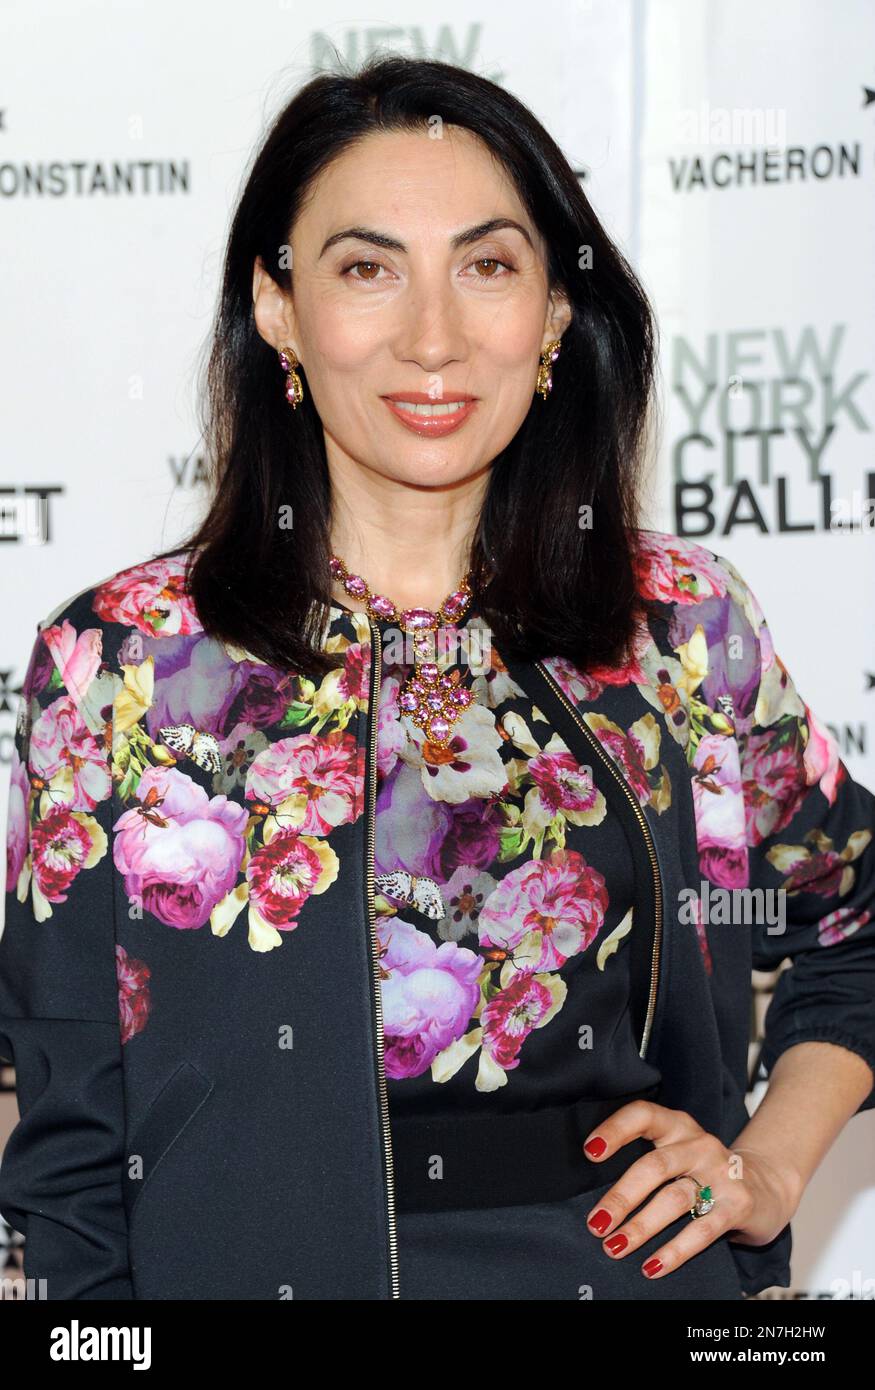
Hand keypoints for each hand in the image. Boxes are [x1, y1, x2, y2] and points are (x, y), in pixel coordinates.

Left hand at [581, 1099, 798, 1279]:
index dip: (615, 1130)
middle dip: (621, 1197)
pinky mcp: (737, 1204)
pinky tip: (652, 1266)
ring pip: (674, 1199)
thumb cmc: (705, 1170)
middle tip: (597, 1223)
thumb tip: (600, 1199)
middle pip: (654, 1166)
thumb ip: (646, 1162)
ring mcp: (721, 1173)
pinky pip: (701, 1230)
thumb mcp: (677, 1152)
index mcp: (678, 1126)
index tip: (590, 1152)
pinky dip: (674, 1251)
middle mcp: (699, 1144)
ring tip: (615, 1247)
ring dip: (641, 1227)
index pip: (643, 1115)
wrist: (766, 1185)